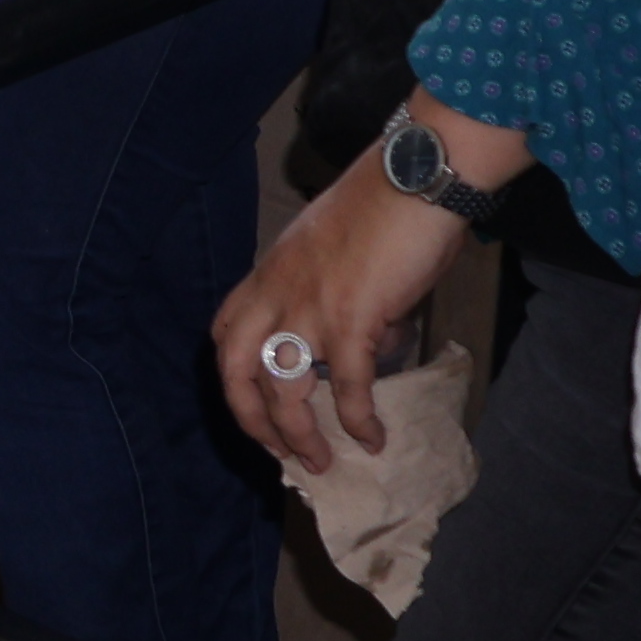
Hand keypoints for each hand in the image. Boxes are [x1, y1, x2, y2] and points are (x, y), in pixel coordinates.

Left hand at [213, 153, 466, 473]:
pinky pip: (346, 386)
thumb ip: (335, 295)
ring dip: (298, 436)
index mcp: (270, 272)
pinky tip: (374, 439)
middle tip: (278, 453)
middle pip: (234, 368)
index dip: (233, 375)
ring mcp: (309, 305)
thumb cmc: (386, 207)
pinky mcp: (351, 318)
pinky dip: (358, 419)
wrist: (415, 176)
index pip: (226, 329)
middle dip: (250, 419)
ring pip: (282, 390)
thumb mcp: (335, 250)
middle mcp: (276, 291)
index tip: (254, 405)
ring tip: (321, 463)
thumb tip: (366, 341)